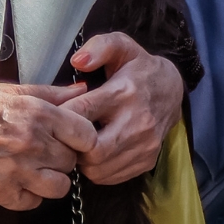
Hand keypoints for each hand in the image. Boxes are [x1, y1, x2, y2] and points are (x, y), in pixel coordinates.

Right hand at [0, 81, 95, 211]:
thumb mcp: (8, 90)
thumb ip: (49, 93)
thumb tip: (81, 91)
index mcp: (37, 115)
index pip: (85, 135)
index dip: (82, 137)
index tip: (72, 138)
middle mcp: (31, 145)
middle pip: (72, 162)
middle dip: (62, 156)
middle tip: (46, 151)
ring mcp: (16, 172)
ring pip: (59, 187)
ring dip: (51, 179)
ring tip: (36, 169)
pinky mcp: (0, 193)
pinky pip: (32, 203)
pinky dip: (28, 194)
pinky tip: (17, 180)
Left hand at [56, 32, 183, 184]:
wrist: (172, 91)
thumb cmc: (138, 69)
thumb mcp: (121, 46)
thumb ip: (99, 47)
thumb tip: (77, 61)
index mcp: (124, 93)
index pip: (82, 113)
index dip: (61, 119)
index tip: (52, 117)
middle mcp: (137, 122)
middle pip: (92, 150)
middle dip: (71, 147)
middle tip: (63, 137)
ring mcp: (145, 145)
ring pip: (99, 169)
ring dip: (82, 161)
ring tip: (78, 145)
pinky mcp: (147, 160)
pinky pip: (111, 177)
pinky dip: (96, 170)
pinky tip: (93, 153)